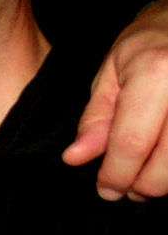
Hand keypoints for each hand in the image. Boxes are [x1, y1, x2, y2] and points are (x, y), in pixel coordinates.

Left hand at [62, 0, 167, 199]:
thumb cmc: (150, 45)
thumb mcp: (112, 73)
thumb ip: (95, 119)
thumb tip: (75, 158)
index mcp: (156, 73)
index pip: (132, 142)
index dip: (115, 174)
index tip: (106, 189)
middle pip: (165, 165)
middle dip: (141, 186)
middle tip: (125, 187)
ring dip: (162, 184)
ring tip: (144, 177)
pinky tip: (163, 163)